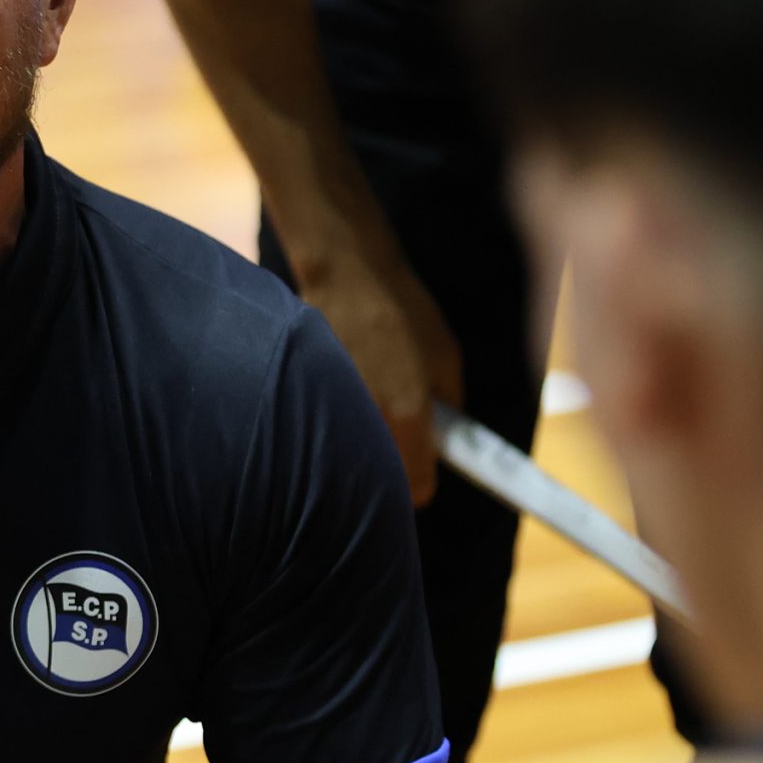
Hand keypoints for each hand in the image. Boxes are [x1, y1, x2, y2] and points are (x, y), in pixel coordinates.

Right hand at [296, 240, 461, 506]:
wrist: (344, 273)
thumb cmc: (403, 310)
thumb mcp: (446, 355)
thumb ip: (449, 402)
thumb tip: (446, 428)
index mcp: (407, 416)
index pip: (416, 489)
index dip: (423, 480)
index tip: (425, 463)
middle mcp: (367, 424)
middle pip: (381, 475)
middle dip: (392, 461)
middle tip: (400, 426)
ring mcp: (335, 412)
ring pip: (353, 451)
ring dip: (365, 437)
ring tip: (371, 397)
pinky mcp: (313, 396)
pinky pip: (332, 423)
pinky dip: (340, 414)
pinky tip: (347, 381)